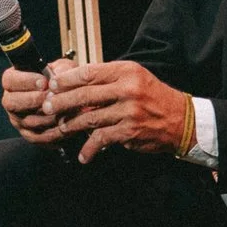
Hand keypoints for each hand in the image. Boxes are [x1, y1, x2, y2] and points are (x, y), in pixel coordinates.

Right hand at [1, 61, 73, 145]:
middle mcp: (11, 101)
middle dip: (33, 99)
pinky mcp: (30, 136)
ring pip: (28, 121)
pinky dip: (54, 131)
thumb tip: (58, 77)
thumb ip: (61, 69)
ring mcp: (19, 120)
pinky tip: (67, 123)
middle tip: (51, 97)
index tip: (43, 82)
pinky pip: (39, 137)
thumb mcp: (63, 69)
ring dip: (47, 115)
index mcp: (14, 81)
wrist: (70, 103)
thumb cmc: (62, 82)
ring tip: (63, 109)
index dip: (25, 81)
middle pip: (11, 102)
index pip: (9, 80)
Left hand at [41, 60, 192, 163]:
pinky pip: (100, 139)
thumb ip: (107, 79)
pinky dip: (89, 149)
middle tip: (46, 106)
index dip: (67, 80)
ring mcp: (128, 111)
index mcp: (126, 71)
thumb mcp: (133, 78)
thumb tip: (73, 80)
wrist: (180, 120)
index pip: (89, 73)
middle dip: (61, 102)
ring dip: (71, 125)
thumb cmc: (152, 97)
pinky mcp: (129, 131)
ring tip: (61, 128)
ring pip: (89, 117)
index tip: (52, 85)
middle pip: (84, 94)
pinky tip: (83, 155)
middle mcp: (127, 89)